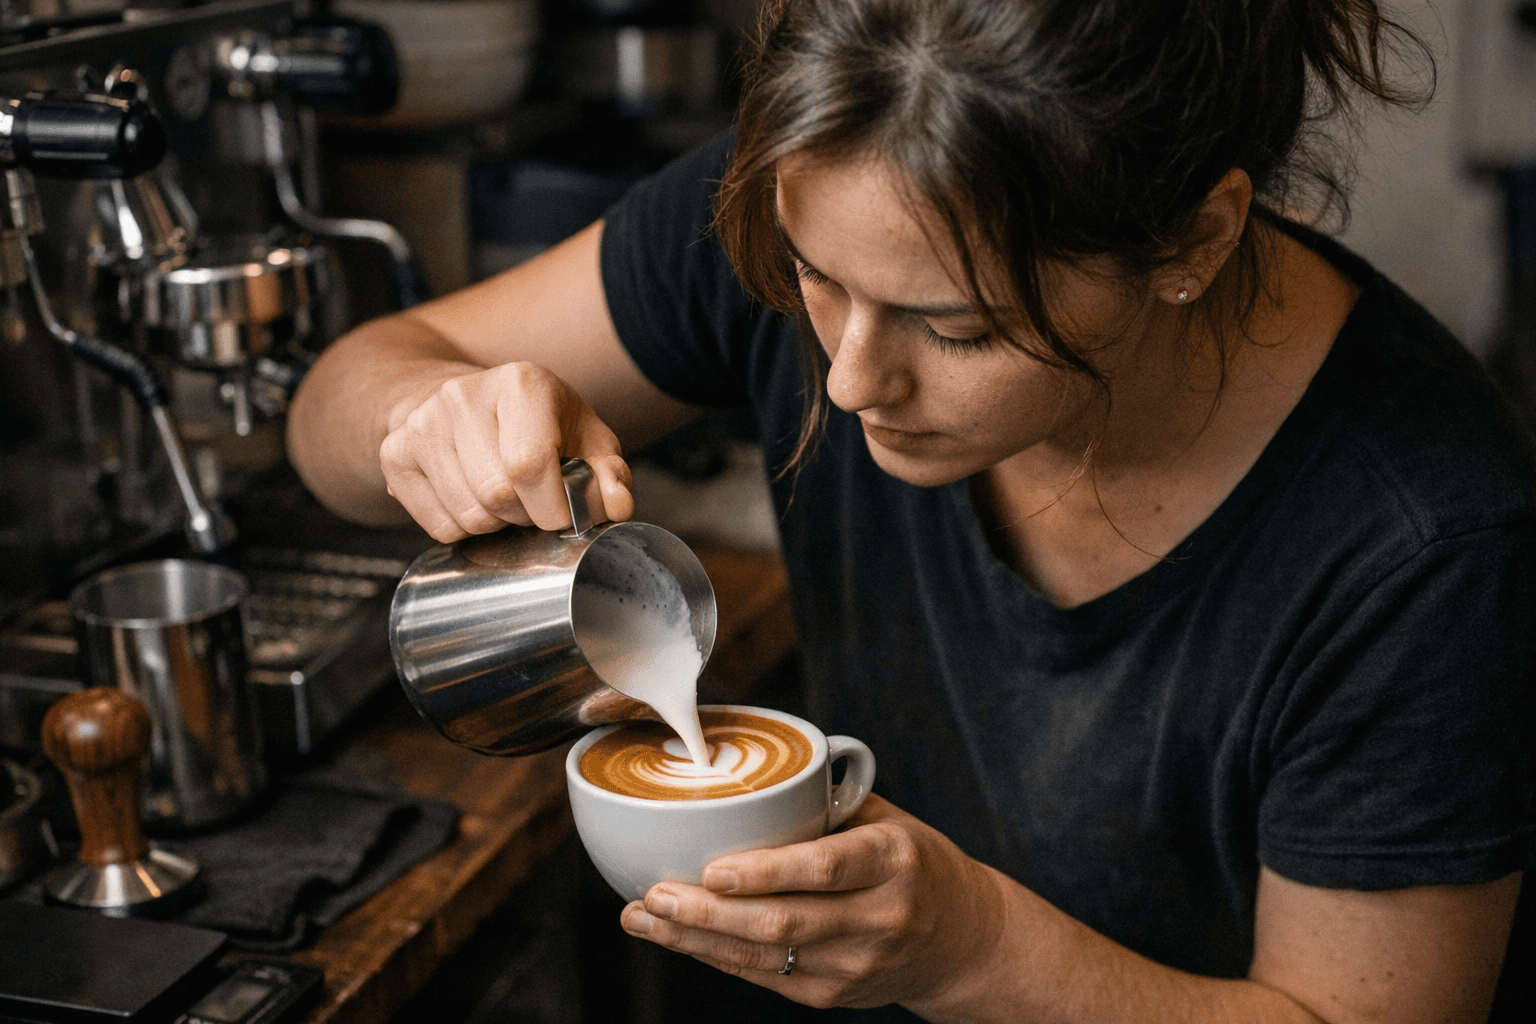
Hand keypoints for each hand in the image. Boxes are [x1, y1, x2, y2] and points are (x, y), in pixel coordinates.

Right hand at [379, 361, 633, 541]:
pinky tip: (474, 500)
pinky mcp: (395, 454)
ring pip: (468, 515)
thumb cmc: (540, 427)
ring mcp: (422, 423)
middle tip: (533, 502)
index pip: (530, 465)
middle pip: (497, 495)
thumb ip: (610, 476)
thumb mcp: (588, 441)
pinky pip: (440, 526)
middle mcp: (463, 395)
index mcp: (521, 383)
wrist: (470, 405)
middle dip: (527, 516)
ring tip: (505, 499)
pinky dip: (465, 530)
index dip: (552, 507)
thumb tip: (615, 506)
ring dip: (497, 525)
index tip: (563, 513)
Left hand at [618, 795, 1006, 1011]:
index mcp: (893, 860)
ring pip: (764, 959)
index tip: (712, 867)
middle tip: (653, 894)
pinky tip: (678, 938)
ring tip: (643, 918)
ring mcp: (856, 965)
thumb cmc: (909, 860)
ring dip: (695, 940)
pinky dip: (715, 957)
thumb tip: (739, 757)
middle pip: (783, 923)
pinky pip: (764, 978)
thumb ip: (823, 799)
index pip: (825, 868)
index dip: (765, 873)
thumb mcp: (884, 819)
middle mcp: (879, 917)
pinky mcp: (833, 996)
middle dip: (708, 914)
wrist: (962, 939)